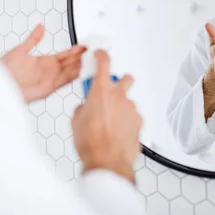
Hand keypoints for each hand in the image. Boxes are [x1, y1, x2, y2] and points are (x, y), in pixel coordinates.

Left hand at [0, 24, 85, 102]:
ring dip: (82, 66)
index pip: (65, 55)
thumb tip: (40, 26)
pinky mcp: (48, 89)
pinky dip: (75, 76)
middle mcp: (49, 71)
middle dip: (83, 58)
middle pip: (72, 63)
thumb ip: (33, 39)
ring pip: (71, 72)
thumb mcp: (21, 49)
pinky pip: (65, 82)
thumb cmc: (4, 70)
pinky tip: (84, 71)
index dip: (76, 50)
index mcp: (44, 62)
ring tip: (93, 60)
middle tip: (95, 51)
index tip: (85, 45)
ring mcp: (50, 80)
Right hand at [71, 50, 141, 183]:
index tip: (101, 54)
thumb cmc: (91, 143)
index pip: (104, 62)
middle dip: (120, 81)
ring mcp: (131, 108)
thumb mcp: (76, 121)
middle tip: (111, 91)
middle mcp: (119, 96)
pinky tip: (118, 132)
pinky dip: (127, 121)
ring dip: (121, 107)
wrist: (107, 161)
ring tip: (111, 122)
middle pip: (125, 77)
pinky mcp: (139, 121)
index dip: (102, 55)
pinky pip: (133, 116)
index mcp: (101, 91)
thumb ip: (82, 108)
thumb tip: (83, 108)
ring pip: (128, 100)